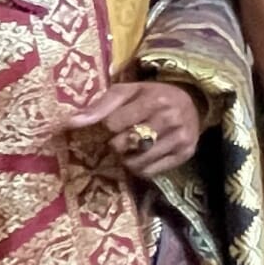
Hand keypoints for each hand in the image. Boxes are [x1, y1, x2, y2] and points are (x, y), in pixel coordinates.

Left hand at [66, 79, 204, 179]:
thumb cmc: (152, 96)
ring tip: (132, 147)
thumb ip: (100, 106)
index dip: (108, 125)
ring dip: (127, 158)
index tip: (115, 122)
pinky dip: (140, 168)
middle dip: (117, 143)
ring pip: (137, 162)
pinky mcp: (185, 154)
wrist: (192, 102)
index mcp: (155, 99)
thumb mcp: (128, 92)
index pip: (114, 123)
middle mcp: (170, 119)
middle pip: (124, 144)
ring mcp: (180, 138)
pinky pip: (150, 172)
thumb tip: (71, 123)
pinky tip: (142, 156)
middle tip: (123, 136)